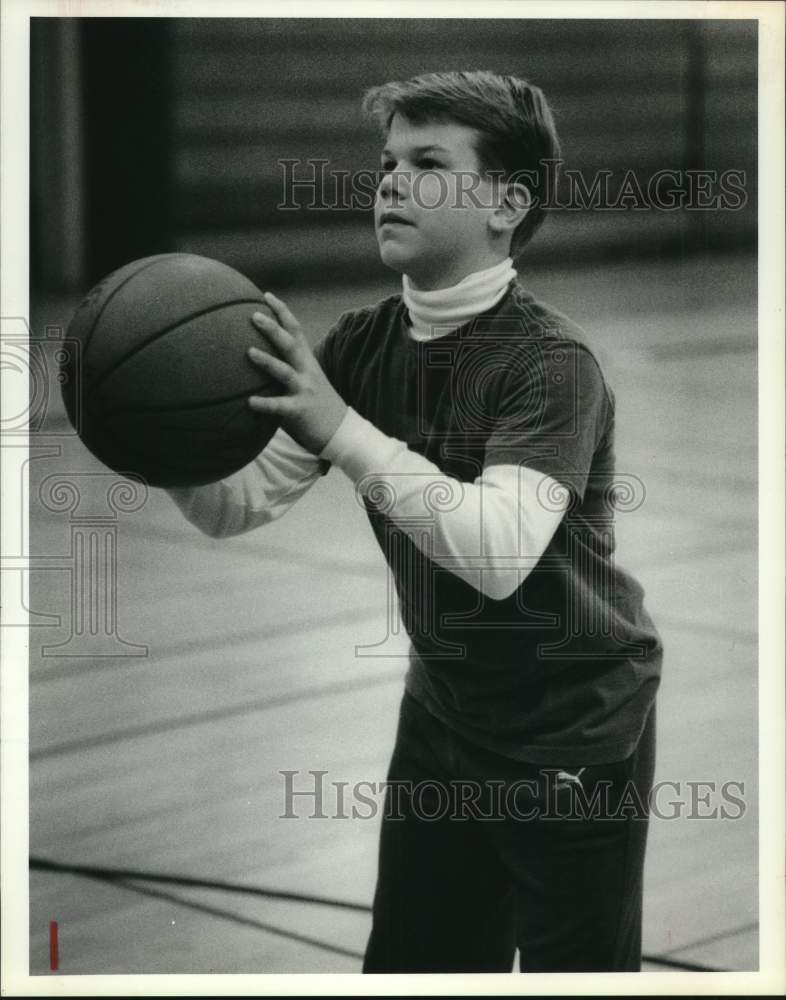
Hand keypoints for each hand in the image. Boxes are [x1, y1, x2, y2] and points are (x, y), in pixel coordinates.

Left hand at [247, 292, 347, 454]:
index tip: (266, 295)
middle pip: (290, 344)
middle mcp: (307, 371)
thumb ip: (288, 367)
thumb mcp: (305, 379)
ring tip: (248, 352)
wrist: (341, 431)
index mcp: (307, 361)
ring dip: (267, 361)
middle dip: (272, 328)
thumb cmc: (317, 404)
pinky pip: (280, 406)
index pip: (295, 329)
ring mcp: (304, 390)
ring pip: (284, 371)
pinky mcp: (300, 410)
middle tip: (254, 315)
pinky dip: (264, 403)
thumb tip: (259, 356)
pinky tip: (249, 402)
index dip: (282, 311)